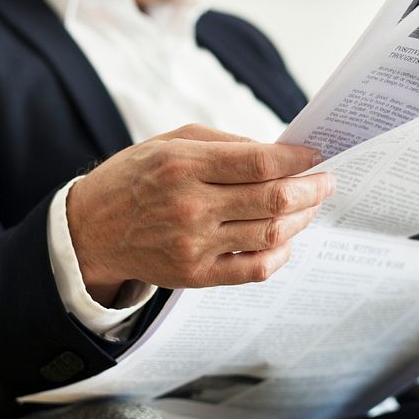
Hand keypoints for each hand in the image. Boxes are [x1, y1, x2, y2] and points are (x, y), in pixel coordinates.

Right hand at [66, 124, 335, 305]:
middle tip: (327, 181)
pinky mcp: (196, 276)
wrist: (91, 230)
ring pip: (271, 234)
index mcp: (183, 165)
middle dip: (312, 189)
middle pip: (273, 199)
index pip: (259, 162)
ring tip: (310, 206)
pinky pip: (255, 269)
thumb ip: (224, 144)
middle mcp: (191, 206)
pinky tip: (286, 238)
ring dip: (302, 218)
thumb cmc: (136, 177)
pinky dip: (281, 253)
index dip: (296, 159)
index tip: (315, 155)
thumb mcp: (170, 142)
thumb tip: (278, 152)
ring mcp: (194, 245)